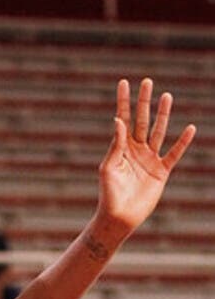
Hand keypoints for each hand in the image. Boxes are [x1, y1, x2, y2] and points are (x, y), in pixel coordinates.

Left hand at [95, 77, 194, 237]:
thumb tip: (118, 120)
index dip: (124, 101)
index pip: (123, 119)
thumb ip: (116, 144)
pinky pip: (174, 153)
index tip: (124, 83)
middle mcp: (136, 150)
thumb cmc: (108, 194)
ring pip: (158, 131)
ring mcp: (150, 159)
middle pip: (142, 120)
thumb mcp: (108, 167)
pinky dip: (182, 142)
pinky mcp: (161, 171)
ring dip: (163, 114)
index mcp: (120, 147)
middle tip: (148, 82)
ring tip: (166, 96)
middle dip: (144, 101)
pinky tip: (189, 128)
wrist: (119, 217)